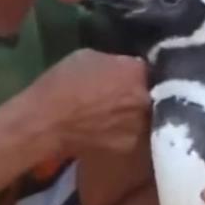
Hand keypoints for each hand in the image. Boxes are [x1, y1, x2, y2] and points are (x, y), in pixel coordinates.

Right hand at [29, 48, 150, 154]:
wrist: (45, 124)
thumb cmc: (61, 85)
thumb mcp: (89, 57)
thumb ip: (117, 63)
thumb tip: (128, 68)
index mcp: (137, 72)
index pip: (156, 66)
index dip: (147, 70)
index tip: (139, 72)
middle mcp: (146, 99)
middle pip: (158, 93)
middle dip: (149, 91)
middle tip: (133, 92)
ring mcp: (142, 126)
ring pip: (151, 115)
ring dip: (142, 112)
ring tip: (124, 111)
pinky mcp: (132, 147)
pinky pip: (138, 133)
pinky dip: (131, 129)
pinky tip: (116, 127)